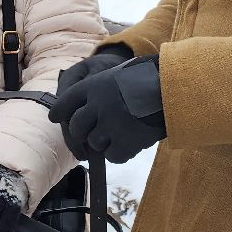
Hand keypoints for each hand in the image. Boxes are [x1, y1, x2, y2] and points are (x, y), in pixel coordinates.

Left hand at [48, 55, 165, 162]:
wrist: (175, 90)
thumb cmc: (150, 79)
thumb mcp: (120, 75)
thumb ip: (101, 91)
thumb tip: (86, 113)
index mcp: (94, 85)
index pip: (65, 102)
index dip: (59, 112)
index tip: (56, 118)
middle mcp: (97, 105)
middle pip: (75, 128)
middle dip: (83, 132)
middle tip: (94, 134)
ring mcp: (109, 125)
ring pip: (94, 143)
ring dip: (105, 141)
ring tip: (124, 131)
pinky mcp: (124, 143)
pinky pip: (112, 156)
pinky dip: (121, 152)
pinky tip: (132, 141)